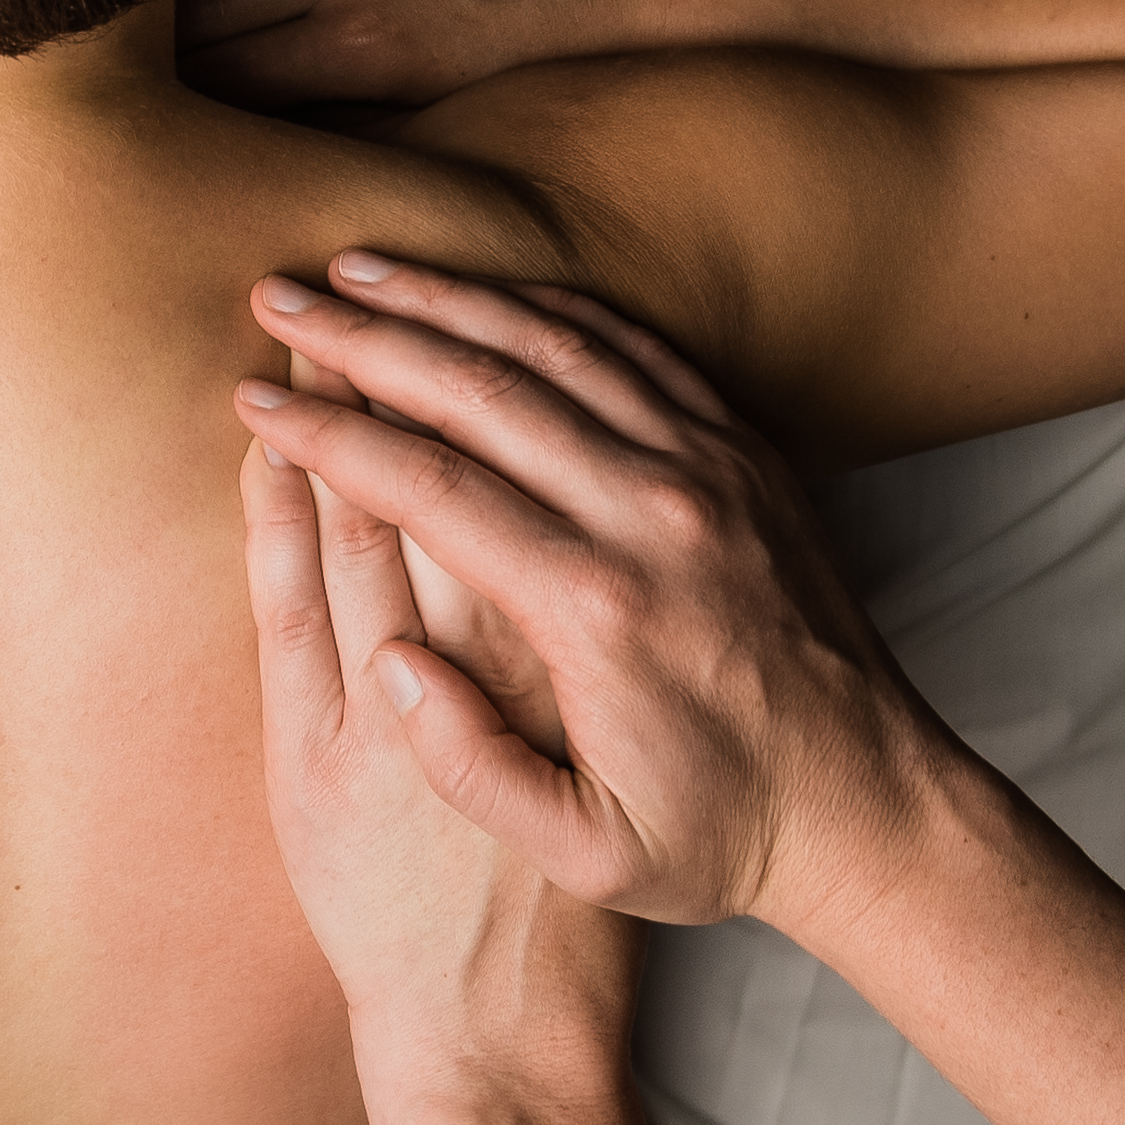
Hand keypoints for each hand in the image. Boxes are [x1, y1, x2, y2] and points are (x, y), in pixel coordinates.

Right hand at [232, 253, 954, 951]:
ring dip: (448, 298)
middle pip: (479, 388)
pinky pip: (634, 352)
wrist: (870, 805)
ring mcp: (708, 472)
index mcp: (595, 609)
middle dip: (363, 336)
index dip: (326, 436)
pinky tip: (484, 296)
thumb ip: (470, 769)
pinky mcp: (744, 456)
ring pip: (554, 348)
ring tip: (358, 269)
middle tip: (277, 296)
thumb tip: (392, 663)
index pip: (427, 486)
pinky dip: (547, 312)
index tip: (253, 403)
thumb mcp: (585, 855)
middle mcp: (653, 516)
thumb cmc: (716, 838)